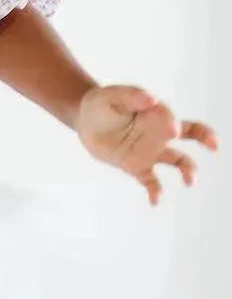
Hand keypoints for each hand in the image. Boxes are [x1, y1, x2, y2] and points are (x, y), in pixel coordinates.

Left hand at [76, 85, 218, 205]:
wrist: (85, 123)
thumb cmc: (100, 105)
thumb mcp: (110, 96)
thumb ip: (130, 96)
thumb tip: (152, 99)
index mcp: (155, 112)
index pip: (170, 118)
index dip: (173, 124)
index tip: (173, 129)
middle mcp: (159, 131)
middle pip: (190, 133)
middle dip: (205, 137)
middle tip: (214, 144)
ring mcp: (150, 150)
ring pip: (178, 160)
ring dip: (187, 170)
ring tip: (190, 181)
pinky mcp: (138, 166)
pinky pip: (151, 181)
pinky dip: (156, 192)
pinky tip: (155, 201)